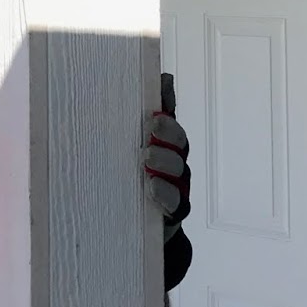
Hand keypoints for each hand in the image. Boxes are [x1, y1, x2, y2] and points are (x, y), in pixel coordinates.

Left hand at [144, 73, 189, 241]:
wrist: (138, 226)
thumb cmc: (131, 177)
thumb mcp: (126, 147)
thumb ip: (135, 119)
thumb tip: (152, 80)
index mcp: (164, 142)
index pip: (170, 118)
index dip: (168, 103)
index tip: (159, 91)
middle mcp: (175, 161)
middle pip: (180, 142)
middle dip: (169, 131)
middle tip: (152, 124)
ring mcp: (178, 186)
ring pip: (180, 171)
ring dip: (166, 160)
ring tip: (147, 156)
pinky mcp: (174, 211)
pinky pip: (177, 202)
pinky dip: (166, 193)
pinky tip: (152, 186)